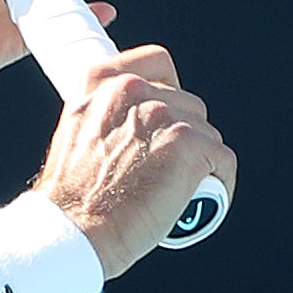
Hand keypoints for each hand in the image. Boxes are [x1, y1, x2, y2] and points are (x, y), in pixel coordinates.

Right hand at [34, 45, 235, 277]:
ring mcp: (165, 116)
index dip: (169, 90)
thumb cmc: (70, 198)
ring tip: (177, 188)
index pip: (157, 63)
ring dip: (198, 159)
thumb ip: (104, 114)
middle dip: (183, 134)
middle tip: (165, 168)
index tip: (166, 115)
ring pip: (206, 133)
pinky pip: (223, 160)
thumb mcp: (75, 134)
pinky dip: (218, 181)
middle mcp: (135, 91)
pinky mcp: (190, 145)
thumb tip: (131, 124)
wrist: (72, 229)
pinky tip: (200, 199)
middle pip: (187, 104)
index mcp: (103, 82)